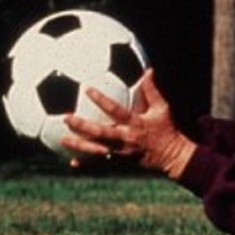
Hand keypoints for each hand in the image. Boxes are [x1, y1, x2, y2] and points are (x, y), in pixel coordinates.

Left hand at [61, 69, 196, 178]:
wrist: (171, 156)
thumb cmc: (166, 129)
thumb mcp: (162, 108)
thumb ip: (152, 90)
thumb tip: (148, 70)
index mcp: (135, 123)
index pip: (116, 110)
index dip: (102, 100)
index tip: (87, 90)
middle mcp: (126, 138)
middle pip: (101, 132)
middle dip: (83, 126)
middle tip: (67, 118)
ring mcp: (121, 152)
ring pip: (97, 150)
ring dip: (79, 145)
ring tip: (63, 139)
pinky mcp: (120, 161)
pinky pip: (101, 163)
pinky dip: (87, 163)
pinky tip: (72, 162)